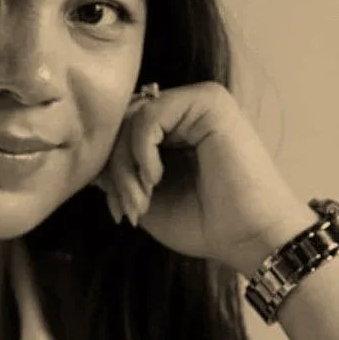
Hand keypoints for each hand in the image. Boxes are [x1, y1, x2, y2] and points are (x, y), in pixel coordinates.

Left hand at [93, 81, 316, 275]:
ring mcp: (198, 101)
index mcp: (175, 128)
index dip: (111, 168)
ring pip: (133, 120)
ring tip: (141, 200)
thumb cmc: (205, 222)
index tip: (119, 209)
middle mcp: (186, 108)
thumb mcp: (145, 197)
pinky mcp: (208, 101)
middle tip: (128, 207)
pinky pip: (150, 115)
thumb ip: (117, 175)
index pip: (123, 131)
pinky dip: (142, 150)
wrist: (251, 238)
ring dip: (126, 165)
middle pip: (124, 124)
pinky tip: (155, 178)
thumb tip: (87, 163)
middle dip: (116, 169)